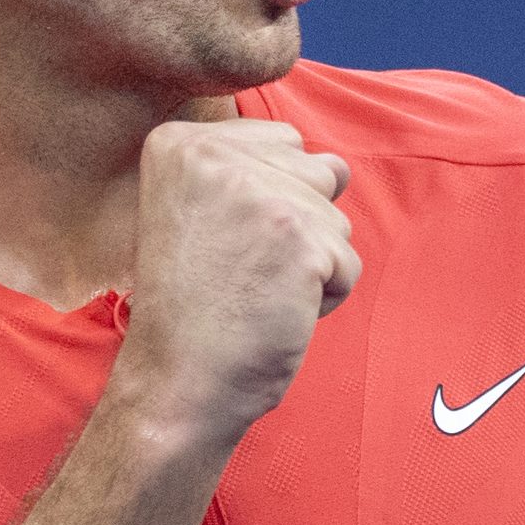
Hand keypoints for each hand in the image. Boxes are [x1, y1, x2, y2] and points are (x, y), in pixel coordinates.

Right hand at [111, 119, 358, 440]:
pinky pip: (347, 262)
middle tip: (238, 270)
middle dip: (296, 227)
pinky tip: (275, 312)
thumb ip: (253, 169)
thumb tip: (337, 166)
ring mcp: (261, 193)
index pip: (281, 142)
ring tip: (256, 291)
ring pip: (335, 217)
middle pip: (315, 172)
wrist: (177, 382)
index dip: (267, 202)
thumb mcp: (196, 211)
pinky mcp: (301, 237)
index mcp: (181, 143)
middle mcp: (216, 156)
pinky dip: (324, 296)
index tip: (219, 243)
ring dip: (311, 261)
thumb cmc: (192, 307)